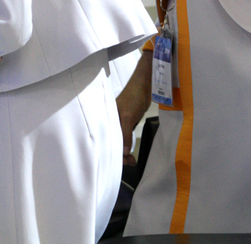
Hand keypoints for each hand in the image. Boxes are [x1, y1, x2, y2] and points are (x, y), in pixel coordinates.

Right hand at [116, 51, 152, 165]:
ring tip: (132, 160)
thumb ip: (125, 134)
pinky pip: (125, 137)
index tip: (119, 163)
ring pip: (119, 141)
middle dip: (119, 154)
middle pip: (113, 142)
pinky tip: (132, 153)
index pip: (107, 139)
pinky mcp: (126, 122)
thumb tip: (124, 152)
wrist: (144, 86)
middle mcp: (111, 122)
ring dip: (125, 151)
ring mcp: (119, 122)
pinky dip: (128, 145)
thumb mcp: (128, 116)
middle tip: (128, 163)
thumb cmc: (133, 97)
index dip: (112, 152)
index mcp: (107, 119)